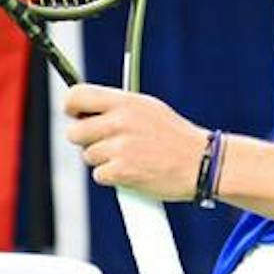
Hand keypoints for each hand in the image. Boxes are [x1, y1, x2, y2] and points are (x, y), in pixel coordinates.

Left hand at [63, 84, 209, 201]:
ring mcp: (120, 147)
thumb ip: (118, 108)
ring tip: (130, 157)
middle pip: (74, 132)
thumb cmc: (175, 138)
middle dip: (86, 140)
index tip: (76, 115)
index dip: (71, 107)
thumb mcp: (149, 109)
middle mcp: (120, 122)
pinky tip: (133, 171)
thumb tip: (86, 111)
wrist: (202, 163)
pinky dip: (113, 177)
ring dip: (104, 160)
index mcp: (126, 102)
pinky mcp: (121, 172)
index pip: (77, 95)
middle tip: (108, 144)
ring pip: (88, 156)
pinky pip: (99, 175)